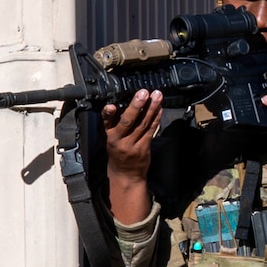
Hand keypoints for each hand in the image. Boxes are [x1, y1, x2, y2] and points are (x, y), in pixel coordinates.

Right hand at [103, 89, 162, 222]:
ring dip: (151, 108)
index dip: (108, 113)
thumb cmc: (118, 152)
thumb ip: (114, 123)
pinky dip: (156, 118)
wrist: (126, 174)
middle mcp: (119, 140)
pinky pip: (151, 130)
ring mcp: (132, 145)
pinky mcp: (144, 148)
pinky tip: (160, 108)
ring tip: (157, 95)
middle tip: (143, 92)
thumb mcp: (110, 138)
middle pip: (128, 121)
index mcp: (109, 136)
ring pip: (143, 123)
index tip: (111, 106)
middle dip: (136, 105)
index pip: (106, 122)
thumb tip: (124, 103)